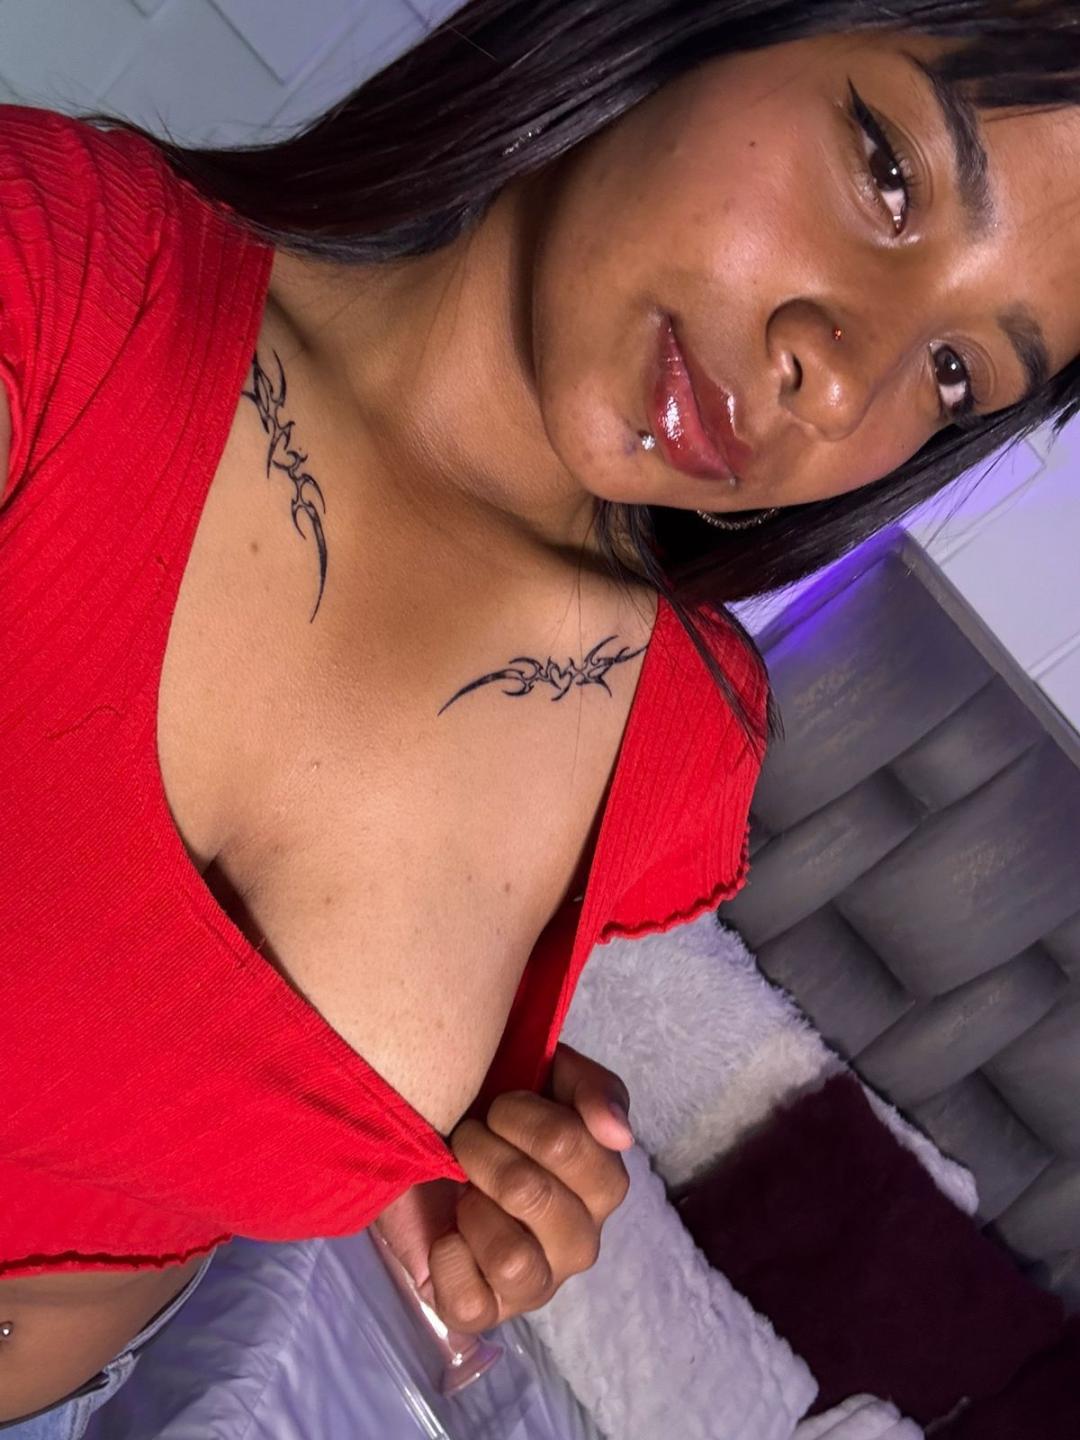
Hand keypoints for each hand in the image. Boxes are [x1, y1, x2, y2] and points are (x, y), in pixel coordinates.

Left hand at [426, 1043, 632, 1332]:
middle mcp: (580, 1240)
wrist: (424, 1143)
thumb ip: (593, 1088)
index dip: (522, 1118)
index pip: (571, 1146)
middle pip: (532, 1195)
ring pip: (512, 1259)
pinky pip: (471, 1306)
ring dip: (471, 1209)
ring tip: (461, 1190)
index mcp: (601, 1185)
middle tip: (467, 1140)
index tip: (497, 1106)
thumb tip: (619, 1134)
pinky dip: (448, 1264)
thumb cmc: (495, 1106)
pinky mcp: (487, 1312)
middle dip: (484, 1155)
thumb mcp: (549, 1073)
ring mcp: (537, 1283)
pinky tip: (446, 1235)